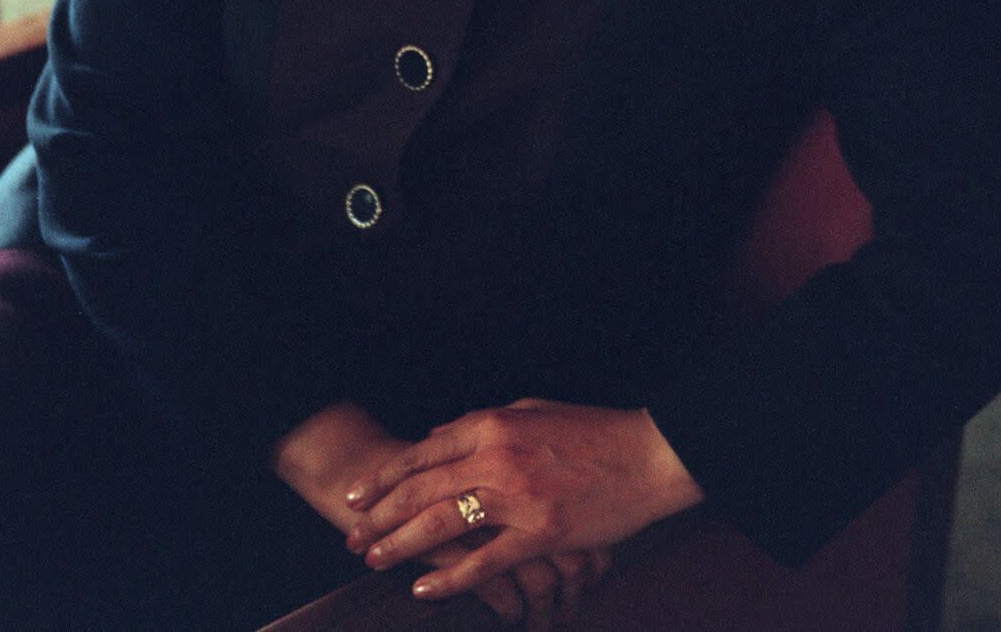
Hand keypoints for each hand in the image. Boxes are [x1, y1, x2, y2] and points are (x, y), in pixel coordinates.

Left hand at [272, 402, 600, 625]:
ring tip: (373, 558)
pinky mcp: (542, 534)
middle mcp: (498, 457)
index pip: (423, 452)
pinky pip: (486, 561)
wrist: (649, 455)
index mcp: (494, 424)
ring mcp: (518, 497)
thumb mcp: (532, 411)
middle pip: (422, 489)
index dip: (385, 476)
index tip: (357, 495)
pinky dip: (451, 577)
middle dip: (380, 514)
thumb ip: (482, 424)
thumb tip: (435, 437)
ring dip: (401, 543)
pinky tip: (425, 589)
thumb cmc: (593, 430)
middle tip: (351, 535)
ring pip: (442, 523)